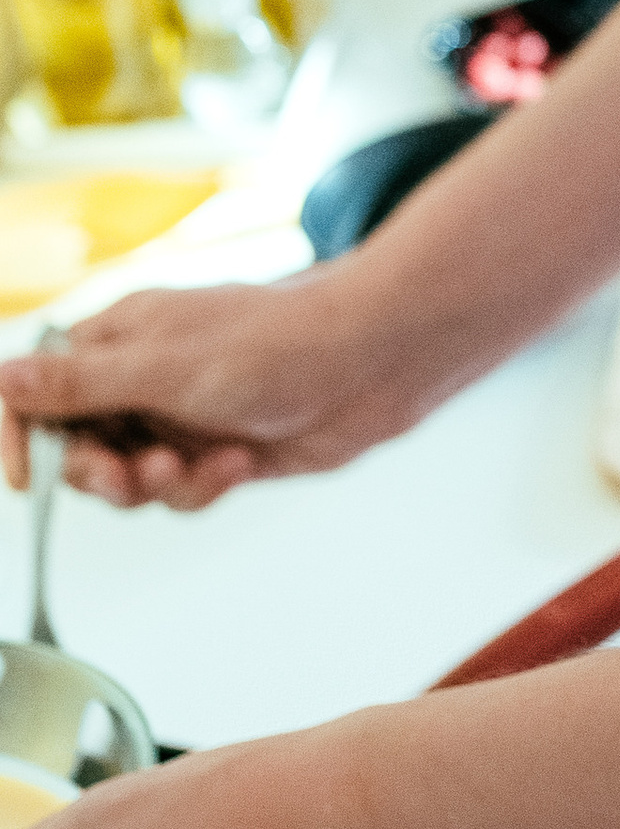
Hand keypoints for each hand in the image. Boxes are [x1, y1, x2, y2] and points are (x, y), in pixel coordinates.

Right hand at [0, 264, 442, 509]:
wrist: (372, 361)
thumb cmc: (278, 341)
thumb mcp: (164, 367)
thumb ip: (80, 384)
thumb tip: (2, 379)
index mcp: (116, 338)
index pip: (36, 391)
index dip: (23, 436)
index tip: (27, 479)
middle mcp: (141, 376)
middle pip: (78, 447)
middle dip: (101, 473)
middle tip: (134, 476)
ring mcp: (180, 414)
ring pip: (129, 478)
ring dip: (157, 484)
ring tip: (195, 465)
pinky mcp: (218, 449)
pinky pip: (180, 490)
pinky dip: (203, 485)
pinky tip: (239, 463)